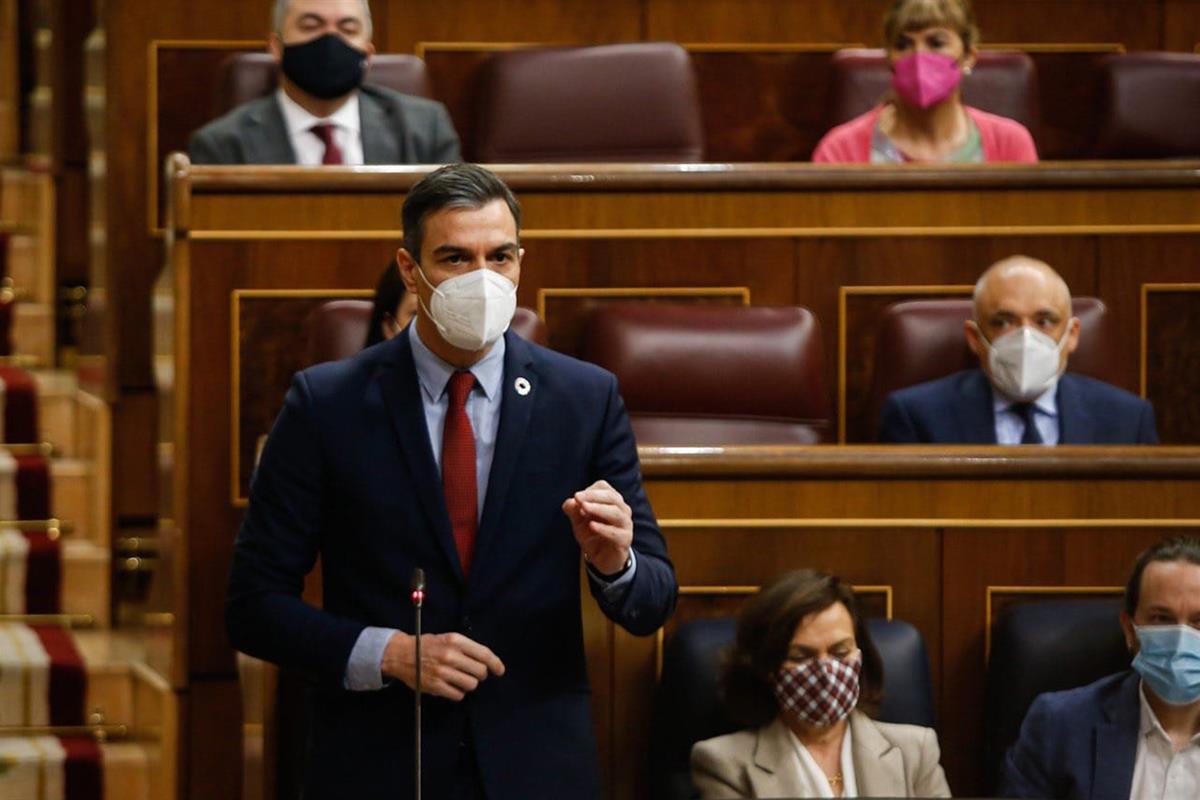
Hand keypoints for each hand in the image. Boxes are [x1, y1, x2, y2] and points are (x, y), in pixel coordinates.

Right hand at [381, 631, 504, 700]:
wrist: (400, 654)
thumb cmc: (426, 645)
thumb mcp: (447, 638)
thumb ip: (466, 648)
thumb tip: (486, 661)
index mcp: (455, 640)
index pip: (484, 654)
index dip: (495, 663)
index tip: (500, 670)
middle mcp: (450, 655)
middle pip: (480, 671)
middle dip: (480, 674)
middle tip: (473, 673)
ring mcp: (443, 672)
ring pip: (471, 685)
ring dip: (469, 684)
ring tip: (460, 679)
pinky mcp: (436, 686)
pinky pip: (458, 695)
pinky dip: (458, 693)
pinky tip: (451, 686)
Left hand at [562, 479, 632, 575]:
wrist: (602, 558)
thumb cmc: (592, 534)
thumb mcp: (578, 521)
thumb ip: (573, 510)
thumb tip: (570, 502)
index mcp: (611, 500)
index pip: (603, 487)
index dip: (589, 491)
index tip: (576, 497)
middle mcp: (621, 509)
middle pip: (612, 497)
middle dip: (593, 496)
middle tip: (578, 498)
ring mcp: (625, 524)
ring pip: (616, 513)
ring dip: (599, 509)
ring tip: (584, 509)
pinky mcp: (625, 540)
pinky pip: (616, 533)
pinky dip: (603, 528)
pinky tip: (591, 526)